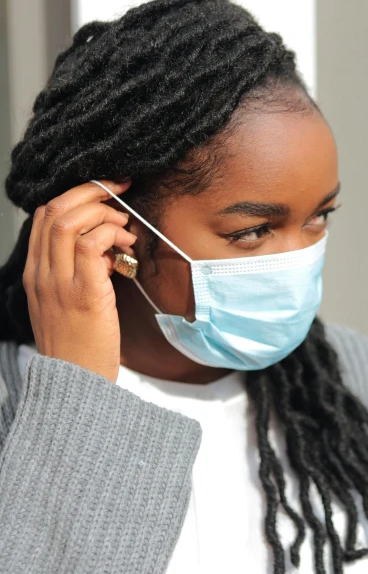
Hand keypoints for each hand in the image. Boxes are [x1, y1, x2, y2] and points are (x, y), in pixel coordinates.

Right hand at [23, 179, 136, 382]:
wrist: (77, 383)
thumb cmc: (81, 344)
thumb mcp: (71, 301)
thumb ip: (81, 271)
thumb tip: (107, 245)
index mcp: (36, 273)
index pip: (43, 216)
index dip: (75, 195)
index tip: (105, 192)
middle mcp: (41, 274)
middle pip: (55, 209)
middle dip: (91, 191)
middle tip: (120, 190)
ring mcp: (58, 283)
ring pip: (69, 221)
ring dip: (103, 212)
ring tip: (124, 226)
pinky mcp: (84, 293)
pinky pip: (92, 245)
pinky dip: (112, 235)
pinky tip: (125, 246)